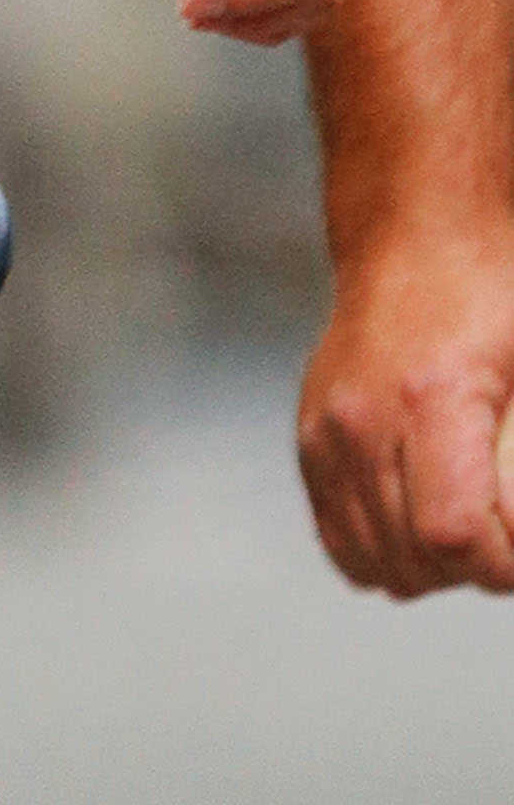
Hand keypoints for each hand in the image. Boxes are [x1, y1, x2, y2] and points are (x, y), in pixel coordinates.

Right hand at [299, 219, 513, 594]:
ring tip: (466, 518)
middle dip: (476, 566)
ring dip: (432, 565)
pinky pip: (341, 539)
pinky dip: (386, 552)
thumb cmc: (497, 297)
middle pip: (416, 558)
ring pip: (377, 560)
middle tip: (504, 523)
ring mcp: (326, 429)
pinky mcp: (310, 437)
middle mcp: (362, 418)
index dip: (503, 562)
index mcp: (428, 399)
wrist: (417, 238)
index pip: (452, 537)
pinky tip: (420, 520)